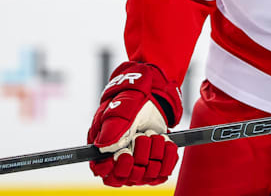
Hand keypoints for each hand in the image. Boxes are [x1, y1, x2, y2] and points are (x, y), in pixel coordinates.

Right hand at [87, 62, 180, 186]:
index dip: (112, 169)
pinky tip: (166, 142)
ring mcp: (138, 162)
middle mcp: (119, 158)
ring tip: (154, 135)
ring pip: (146, 175)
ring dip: (154, 154)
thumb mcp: (121, 107)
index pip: (102, 171)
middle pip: (127, 176)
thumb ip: (113, 126)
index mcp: (103, 146)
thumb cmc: (131, 98)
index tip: (125, 155)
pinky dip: (168, 157)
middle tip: (142, 137)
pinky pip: (163, 172)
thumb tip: (103, 147)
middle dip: (138, 157)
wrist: (152, 94)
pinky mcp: (154, 162)